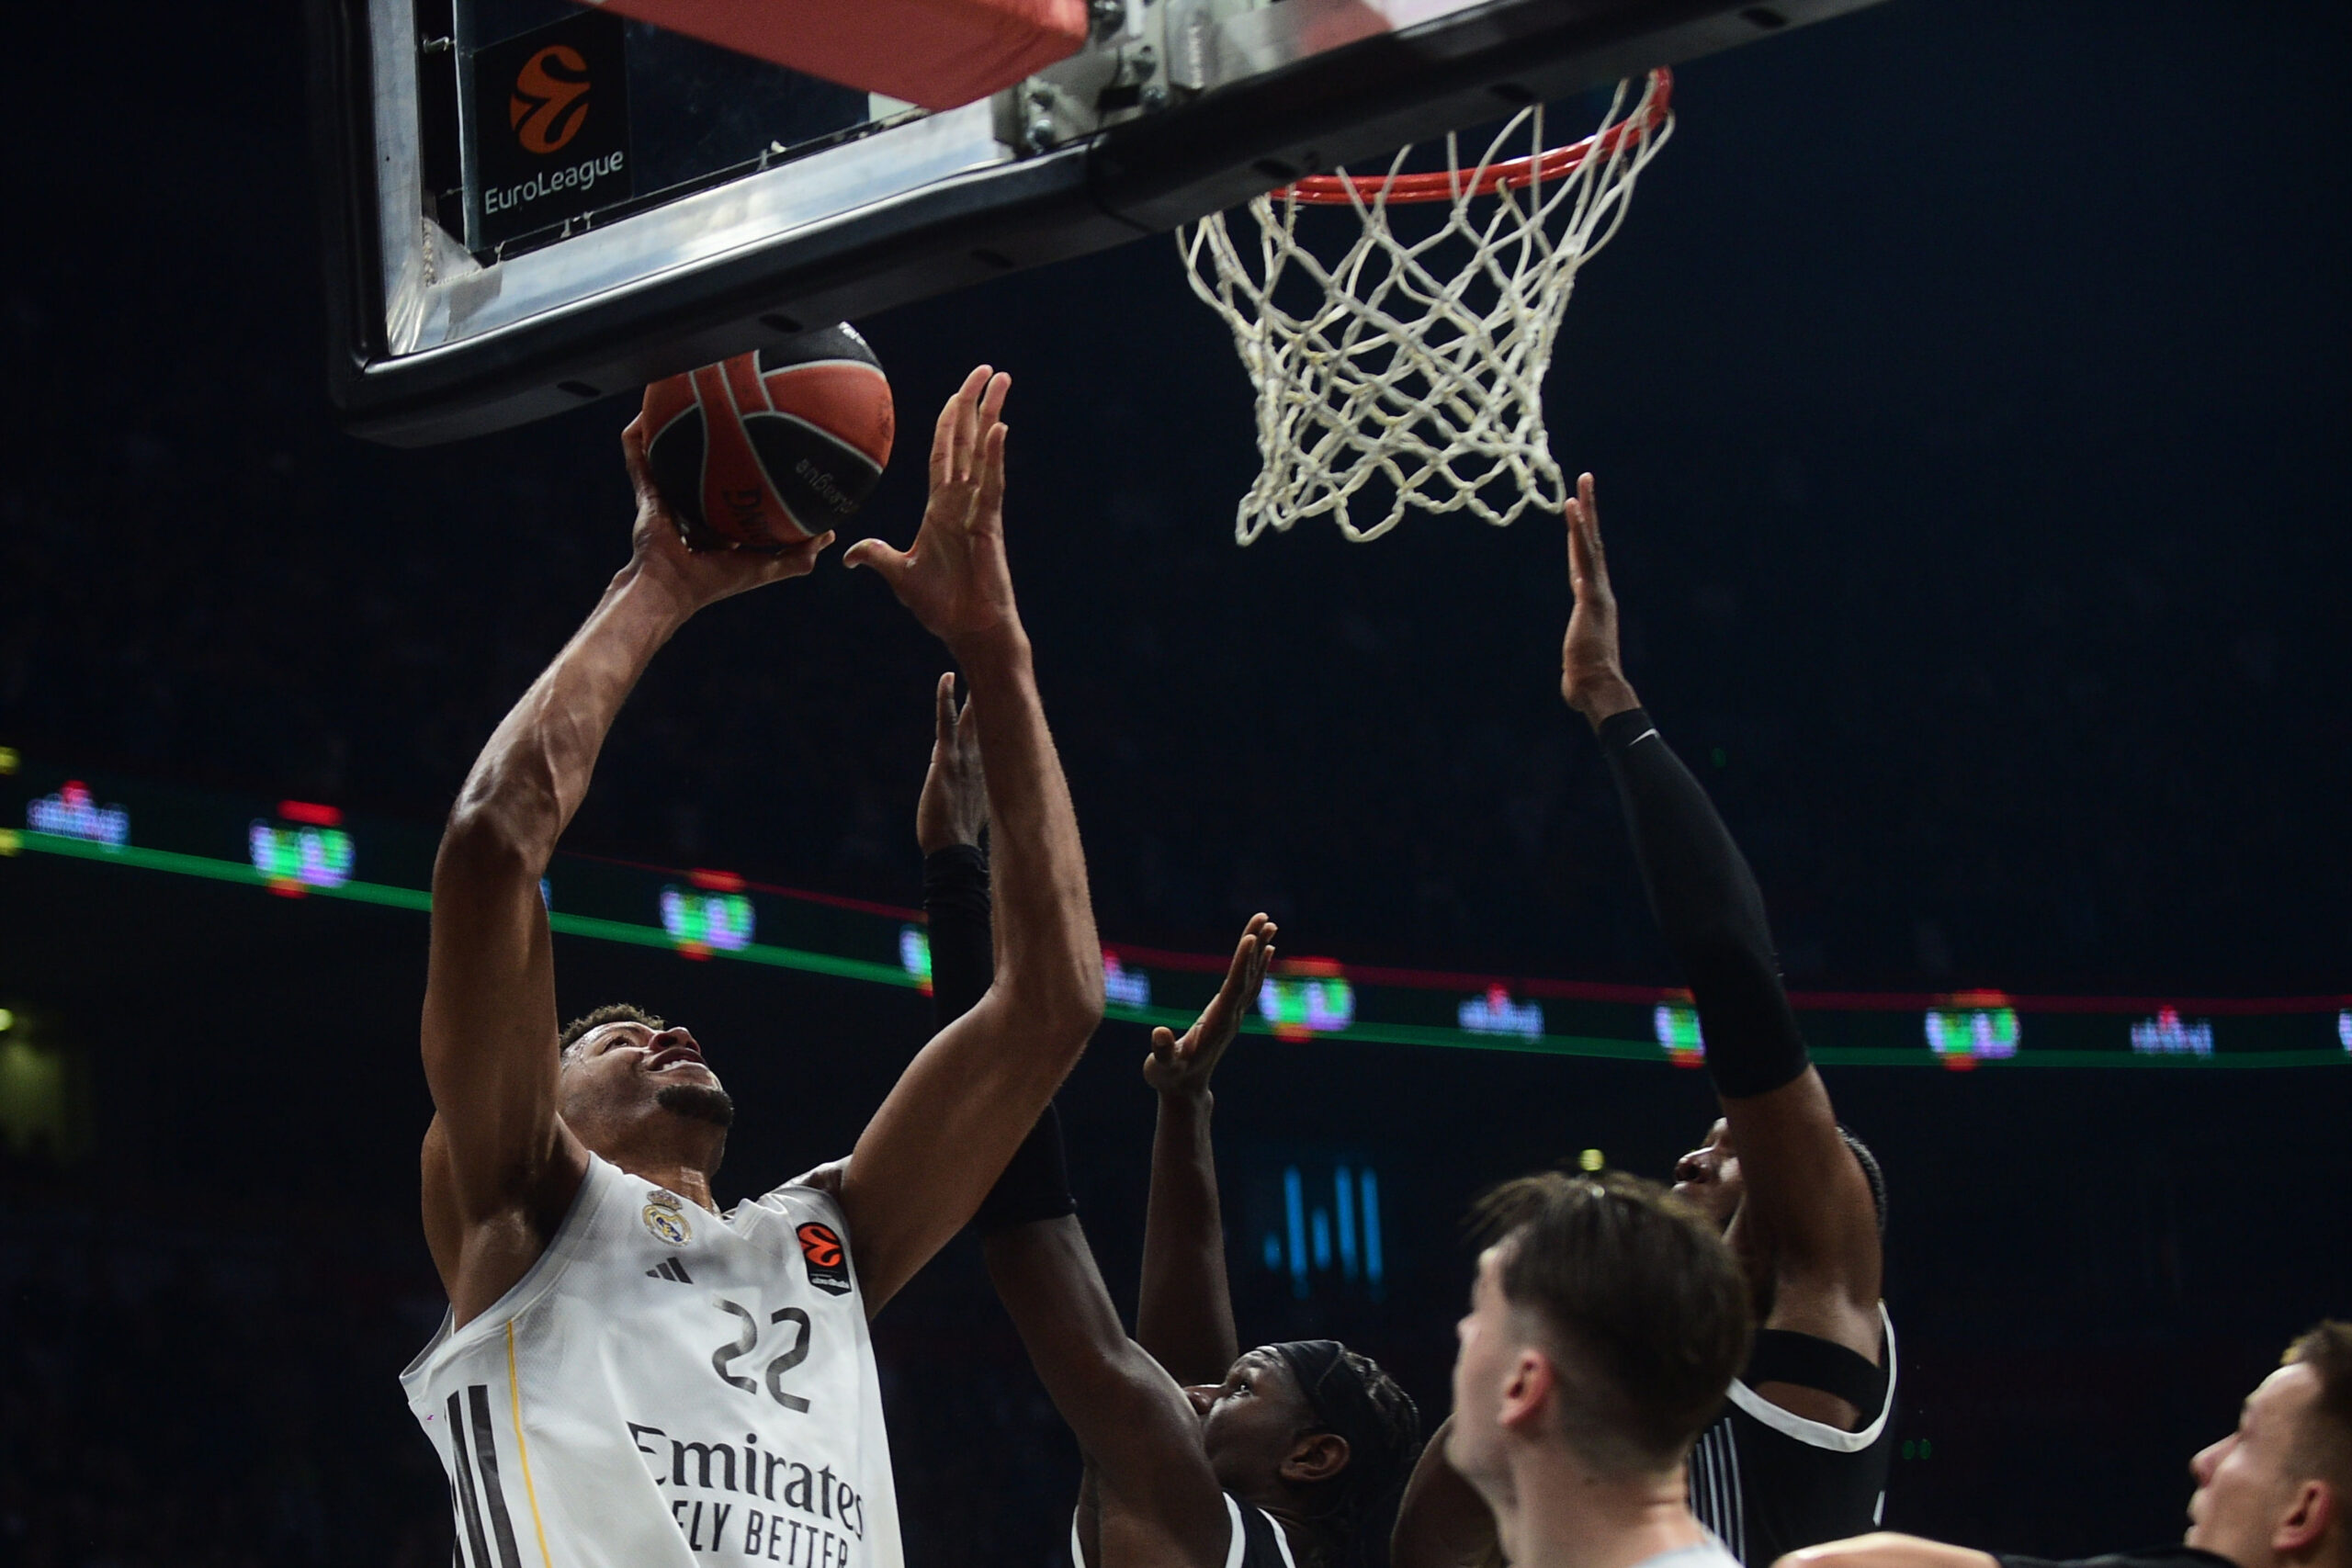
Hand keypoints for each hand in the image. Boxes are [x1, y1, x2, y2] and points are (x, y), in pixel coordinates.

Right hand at [621, 416, 832, 615]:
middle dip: (706, 443)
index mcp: (715, 525)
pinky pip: (636, 457)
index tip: (763, 449)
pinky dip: (636, 436)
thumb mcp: (764, 568)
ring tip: (680, 400)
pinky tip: (643, 413)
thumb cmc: (714, 582)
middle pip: (698, 469)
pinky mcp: (644, 492)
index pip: (730, 494)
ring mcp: (664, 498)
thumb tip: (828, 535)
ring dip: (668, 431)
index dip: (743, 475)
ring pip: (666, 457)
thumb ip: (796, 556)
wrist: (670, 587)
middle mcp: (689, 508)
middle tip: (723, 413)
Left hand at [844, 367, 1017, 653]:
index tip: (960, 393)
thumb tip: (851, 554)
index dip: (951, 421)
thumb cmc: (941, 606)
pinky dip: (994, 456)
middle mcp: (963, 501)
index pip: (946, 452)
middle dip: (977, 403)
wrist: (967, 630)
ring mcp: (978, 510)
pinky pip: (992, 483)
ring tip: (1002, 382)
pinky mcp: (989, 525)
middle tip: (989, 370)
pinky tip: (999, 428)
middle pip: (969, 440)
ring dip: (991, 415)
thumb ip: (878, 557)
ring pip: (984, 452)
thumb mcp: (900, 575)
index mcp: (942, 508)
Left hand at [916, 671, 987, 852]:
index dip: (1002, 714)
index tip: (1009, 696)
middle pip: (991, 720)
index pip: (997, 735)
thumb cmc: (959, 838)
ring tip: (980, 662)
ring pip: (973, 714)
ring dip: (977, 689)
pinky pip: (946, 720)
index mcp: (988, 769)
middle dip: (996, 695)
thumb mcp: (974, 812)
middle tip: (1001, 668)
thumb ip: (978, 796)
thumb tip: (975, 796)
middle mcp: (982, 758)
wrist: (953, 850)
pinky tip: (948, 677)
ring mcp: (965, 755)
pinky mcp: (947, 757)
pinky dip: (947, 698)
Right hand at [1143, 915, 1276, 1098]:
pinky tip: (1263, 949)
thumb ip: (1161, 1052)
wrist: (1184, 1090)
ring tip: (1269, 924)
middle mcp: (1231, 1016)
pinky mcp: (1228, 1013)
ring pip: (1251, 977)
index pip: (1234, 988)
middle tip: (1264, 918)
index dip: (1242, 964)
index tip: (1251, 938)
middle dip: (1255, 946)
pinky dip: (1255, 964)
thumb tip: (1159, 1034)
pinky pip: (1247, 984)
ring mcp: (1233, 1015)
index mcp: (1218, 1024)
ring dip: (1260, 949)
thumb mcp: (1161, 1067)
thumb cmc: (1169, 1077)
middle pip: (1247, 976)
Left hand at [1560, 471, 1640, 724]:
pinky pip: (1584, 556)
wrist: (1598, 688)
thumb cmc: (1586, 682)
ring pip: (1590, 543)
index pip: (1584, 561)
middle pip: (1592, 542)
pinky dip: (1579, 532)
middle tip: (1585, 479)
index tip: (1576, 514)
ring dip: (1586, 512)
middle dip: (1589, 511)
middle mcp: (1599, 591)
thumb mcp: (1576, 662)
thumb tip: (1572, 681)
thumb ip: (1575, 660)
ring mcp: (1597, 591)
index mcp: (1594, 602)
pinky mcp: (1590, 594)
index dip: (1580, 536)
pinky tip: (1574, 510)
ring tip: (1581, 484)